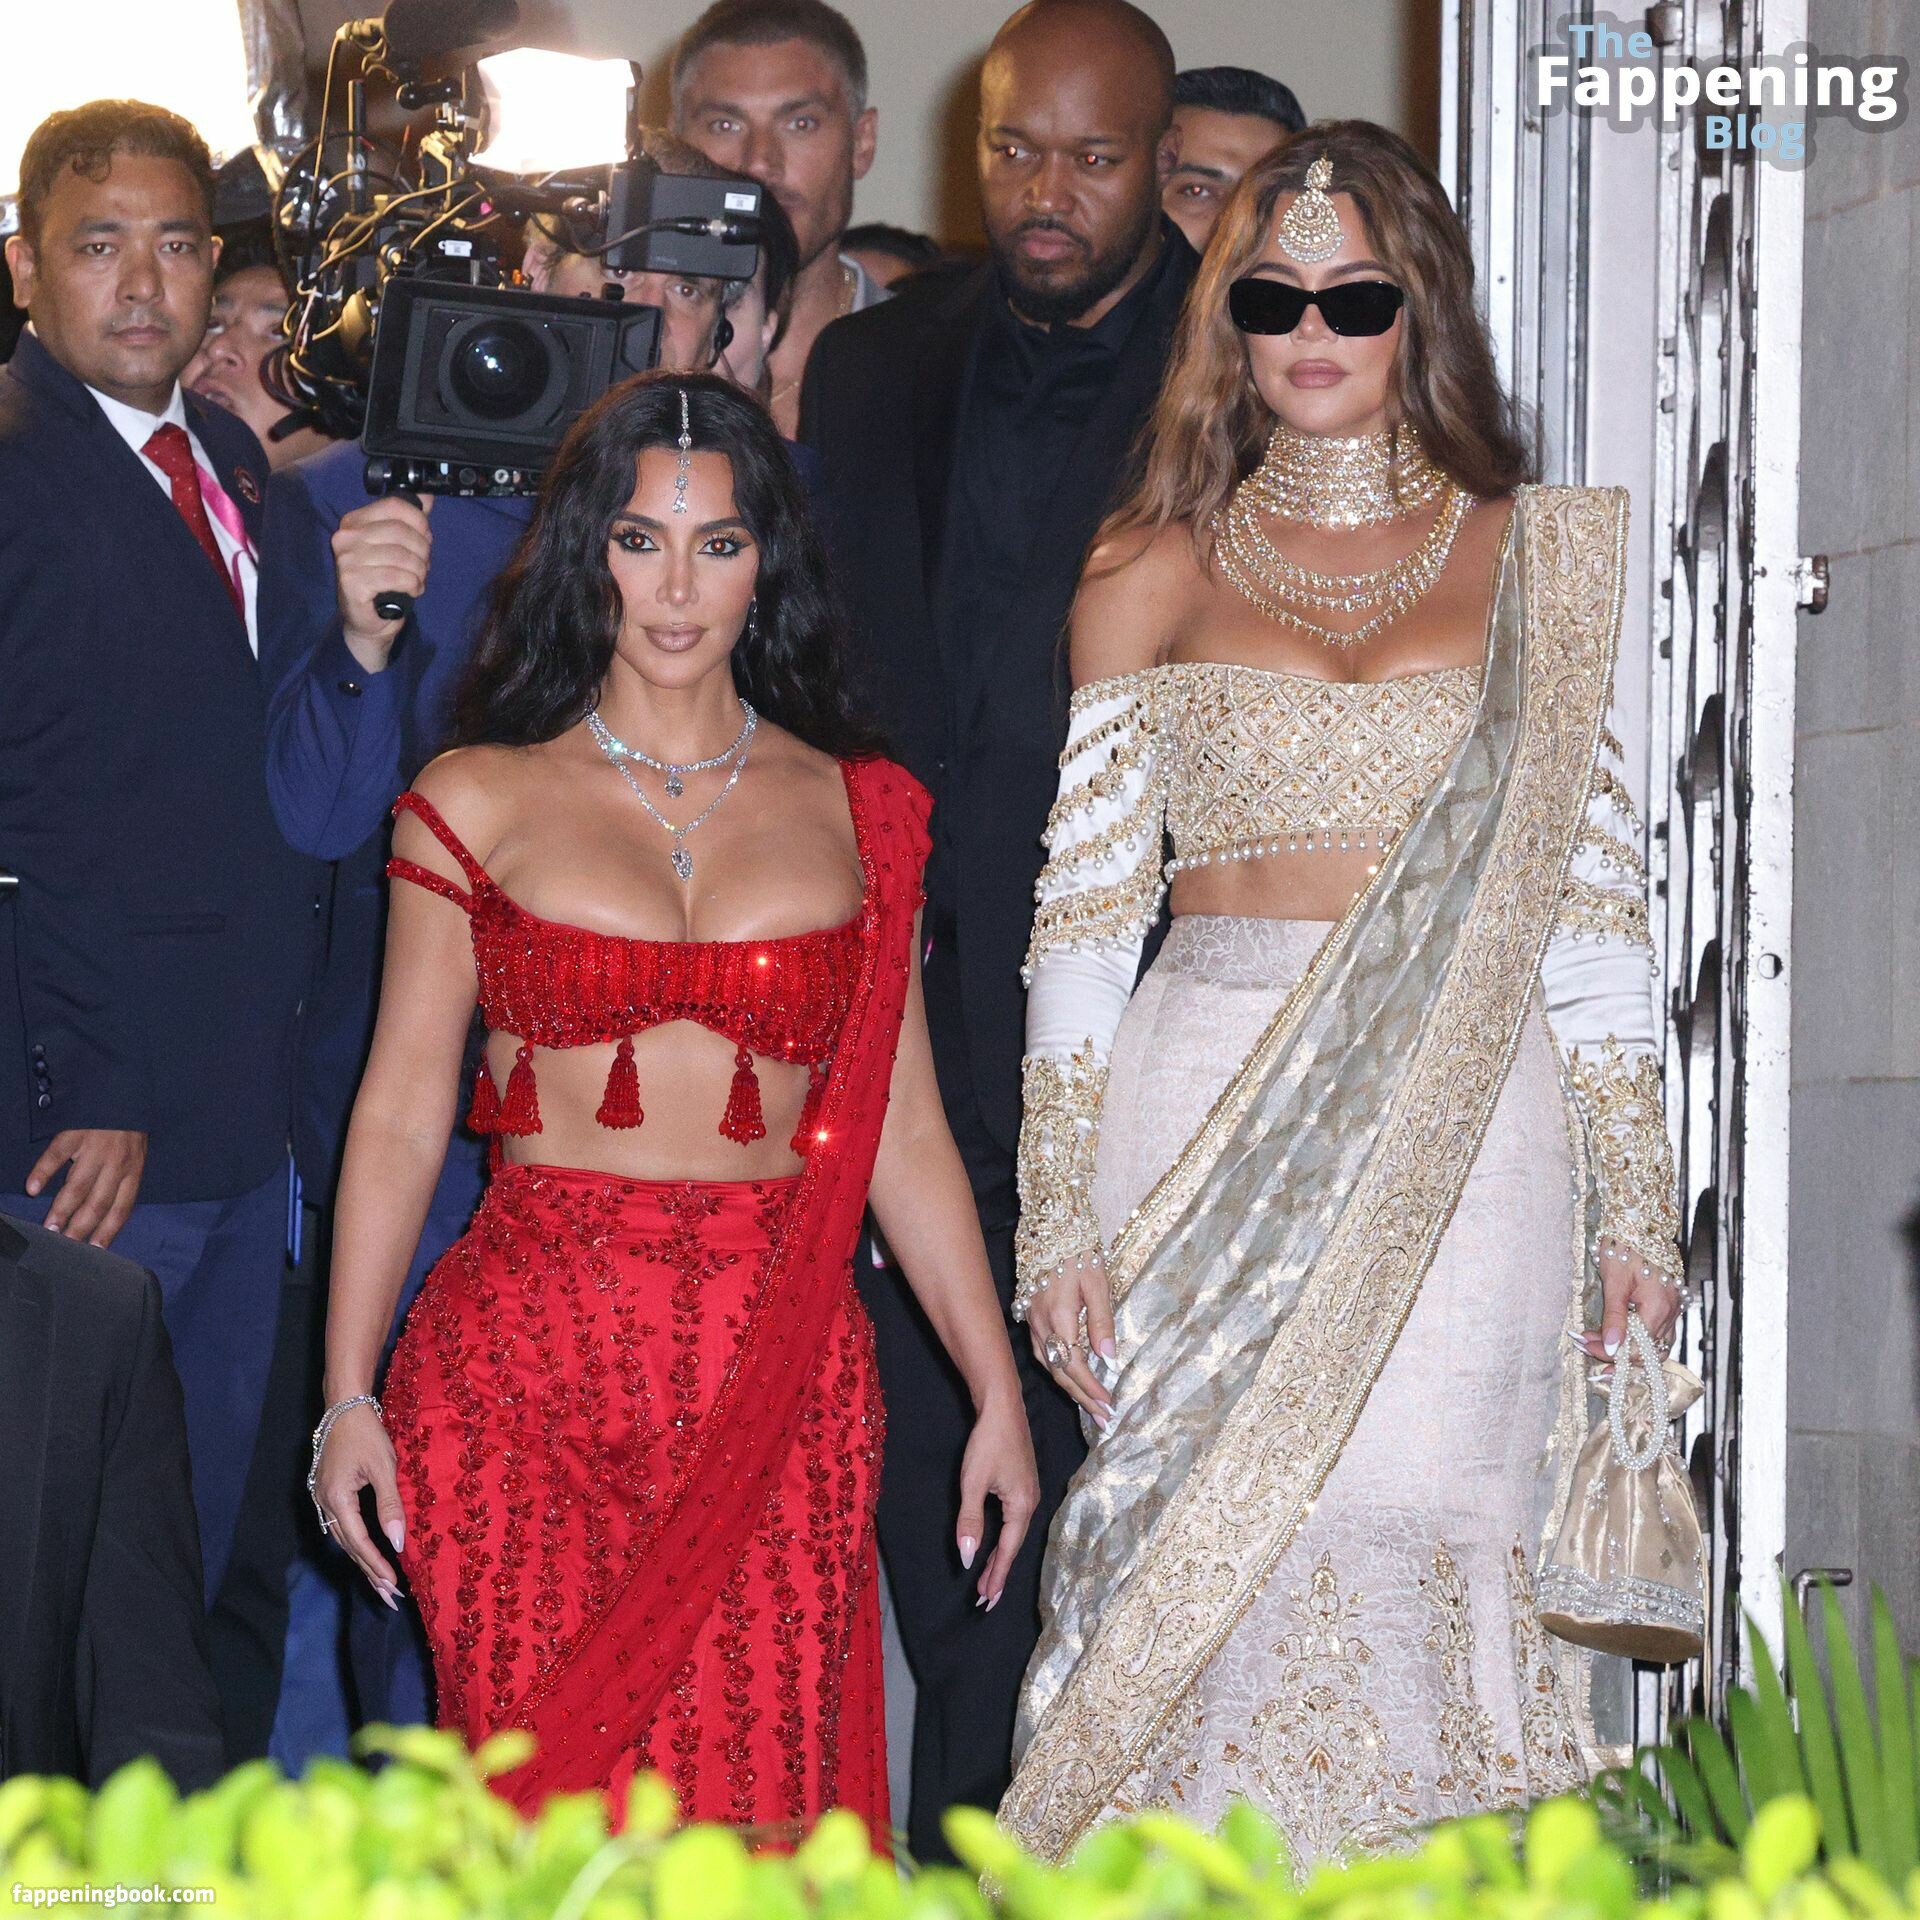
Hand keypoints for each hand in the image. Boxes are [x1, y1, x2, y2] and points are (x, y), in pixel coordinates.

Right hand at [25, 1127, 145, 1245]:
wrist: (123, 1092)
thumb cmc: (128, 1131)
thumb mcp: (136, 1157)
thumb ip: (123, 1183)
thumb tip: (107, 1216)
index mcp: (132, 1171)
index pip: (122, 1207)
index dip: (109, 1230)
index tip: (96, 1249)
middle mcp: (115, 1163)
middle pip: (97, 1202)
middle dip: (80, 1226)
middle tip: (64, 1243)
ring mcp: (94, 1149)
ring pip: (77, 1185)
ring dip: (62, 1208)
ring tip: (50, 1227)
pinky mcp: (74, 1134)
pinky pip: (57, 1155)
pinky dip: (43, 1172)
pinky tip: (33, 1188)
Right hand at [312, 1403, 406, 1607]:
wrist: (344, 1407)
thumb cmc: (367, 1434)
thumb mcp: (383, 1468)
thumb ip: (390, 1506)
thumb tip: (397, 1543)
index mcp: (336, 1499)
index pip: (358, 1542)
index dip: (376, 1564)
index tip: (394, 1584)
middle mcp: (324, 1504)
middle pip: (348, 1547)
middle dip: (369, 1572)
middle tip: (389, 1598)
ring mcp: (322, 1499)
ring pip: (344, 1539)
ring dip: (363, 1561)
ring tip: (382, 1584)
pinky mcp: (326, 1494)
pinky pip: (342, 1527)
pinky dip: (357, 1544)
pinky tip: (367, 1554)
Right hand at [333, 493, 432, 669]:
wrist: (368, 621)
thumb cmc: (383, 582)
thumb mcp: (398, 546)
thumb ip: (410, 520)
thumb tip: (427, 494)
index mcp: (354, 521)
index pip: (395, 506)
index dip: (420, 522)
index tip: (425, 538)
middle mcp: (346, 537)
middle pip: (401, 531)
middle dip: (423, 550)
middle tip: (423, 565)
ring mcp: (346, 559)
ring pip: (403, 555)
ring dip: (420, 571)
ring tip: (417, 579)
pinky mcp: (353, 582)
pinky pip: (397, 576)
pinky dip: (413, 584)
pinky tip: (411, 590)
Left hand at [957, 1390, 1038, 1610]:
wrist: (1002, 1406)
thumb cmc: (987, 1443)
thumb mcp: (973, 1483)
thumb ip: (970, 1522)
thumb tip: (968, 1559)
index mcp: (1022, 1506)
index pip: (1007, 1551)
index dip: (996, 1577)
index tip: (986, 1601)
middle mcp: (1031, 1502)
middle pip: (1013, 1546)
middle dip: (998, 1572)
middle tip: (984, 1599)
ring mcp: (1029, 1492)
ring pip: (1013, 1534)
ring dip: (1000, 1556)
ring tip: (987, 1579)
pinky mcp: (1024, 1484)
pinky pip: (1014, 1521)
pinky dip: (1004, 1538)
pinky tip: (996, 1543)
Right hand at [1027, 1251, 1115, 1428]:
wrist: (1049, 1228)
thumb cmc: (1078, 1252)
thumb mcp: (1097, 1283)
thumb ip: (1102, 1322)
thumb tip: (1110, 1360)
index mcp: (1059, 1317)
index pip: (1075, 1365)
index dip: (1092, 1388)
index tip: (1110, 1404)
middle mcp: (1040, 1325)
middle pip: (1060, 1372)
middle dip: (1083, 1398)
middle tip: (1104, 1419)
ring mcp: (1031, 1322)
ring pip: (1049, 1365)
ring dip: (1070, 1388)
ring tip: (1091, 1406)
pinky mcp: (1029, 1318)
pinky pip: (1042, 1353)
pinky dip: (1058, 1371)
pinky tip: (1070, 1379)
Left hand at [1577, 1241, 1684, 1359]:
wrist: (1640, 1225)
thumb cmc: (1625, 1248)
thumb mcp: (1614, 1282)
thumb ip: (1614, 1317)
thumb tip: (1611, 1347)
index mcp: (1658, 1308)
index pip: (1636, 1348)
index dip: (1610, 1352)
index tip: (1586, 1345)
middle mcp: (1670, 1313)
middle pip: (1647, 1351)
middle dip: (1617, 1354)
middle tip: (1588, 1347)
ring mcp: (1672, 1310)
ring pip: (1653, 1345)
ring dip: (1626, 1348)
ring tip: (1598, 1344)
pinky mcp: (1668, 1305)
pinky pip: (1656, 1333)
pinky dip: (1636, 1338)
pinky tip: (1617, 1334)